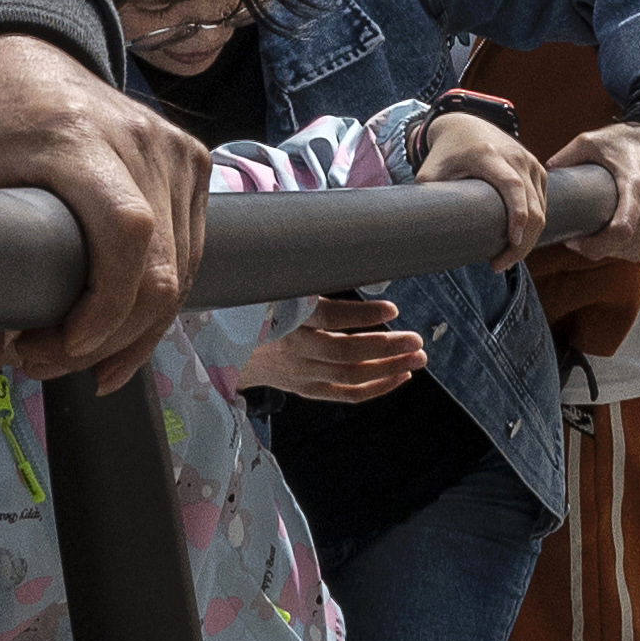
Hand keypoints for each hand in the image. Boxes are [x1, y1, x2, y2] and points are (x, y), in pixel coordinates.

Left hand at [0, 32, 216, 380]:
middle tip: (42, 360)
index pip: (126, 230)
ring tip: (69, 349)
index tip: (64, 345)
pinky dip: (158, 302)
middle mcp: (140, 138)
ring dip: (133, 331)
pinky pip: (190, 253)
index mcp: (76, 136)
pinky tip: (116, 329)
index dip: (108, 303)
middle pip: (162, 267)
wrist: (21, 57)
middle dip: (109, 338)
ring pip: (183, 272)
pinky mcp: (193, 161)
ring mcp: (175, 148)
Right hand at [238, 292, 428, 401]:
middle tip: (416, 339)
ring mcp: (300, 372)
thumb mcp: (272, 284)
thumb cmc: (255, 308)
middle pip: (344, 353)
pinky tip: (400, 376)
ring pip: (350, 375)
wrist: (222, 349)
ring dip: (387, 367)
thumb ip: (306, 274)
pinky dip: (375, 388)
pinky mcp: (305, 388)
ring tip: (417, 355)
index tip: (391, 308)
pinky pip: (346, 393)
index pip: (326, 318)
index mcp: (283, 317)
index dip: (360, 316)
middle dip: (385, 347)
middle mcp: (293, 348)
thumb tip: (349, 246)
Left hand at [425, 108, 561, 265]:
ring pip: (542, 208)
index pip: (512, 186)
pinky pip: (543, 202)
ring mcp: (529, 161)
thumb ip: (427, 200)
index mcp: (488, 156)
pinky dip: (535, 224)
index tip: (512, 242)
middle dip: (522, 242)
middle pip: (532, 205)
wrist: (464, 123)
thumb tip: (423, 236)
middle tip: (499, 265)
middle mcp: (515, 156)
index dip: (517, 215)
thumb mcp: (430, 173)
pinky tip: (518, 240)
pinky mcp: (537, 168)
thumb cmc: (444, 153)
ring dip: (529, 238)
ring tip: (505, 258)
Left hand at [554, 119, 639, 260]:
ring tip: (586, 234)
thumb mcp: (592, 141)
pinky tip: (602, 237)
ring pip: (624, 252)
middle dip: (591, 247)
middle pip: (618, 245)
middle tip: (573, 237)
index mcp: (635, 188)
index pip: (622, 228)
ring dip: (602, 249)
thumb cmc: (626, 142)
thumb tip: (546, 175)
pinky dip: (615, 249)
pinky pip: (632, 251)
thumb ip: (567, 156)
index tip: (574, 239)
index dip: (595, 243)